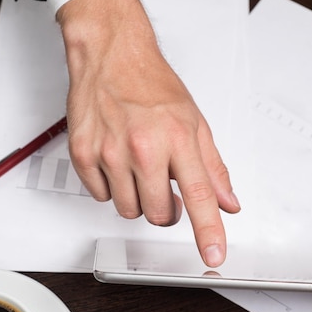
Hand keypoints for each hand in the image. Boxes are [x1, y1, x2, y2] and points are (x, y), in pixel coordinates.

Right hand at [57, 0, 239, 266]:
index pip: (199, 195)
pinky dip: (110, 187)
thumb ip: (213, 167)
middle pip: (159, 214)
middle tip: (165, 188)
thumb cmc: (151, 85)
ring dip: (137, 198)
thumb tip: (228, 202)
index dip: (208, 231)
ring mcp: (110, 152)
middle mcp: (143, 147)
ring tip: (138, 168)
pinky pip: (100, 196)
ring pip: (128, 210)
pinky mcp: (83, 154)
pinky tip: (116, 163)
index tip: (212, 256)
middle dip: (166, 210)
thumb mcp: (195, 122)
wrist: (110, 55)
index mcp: (177, 138)